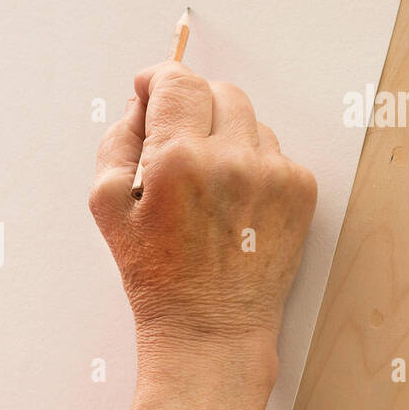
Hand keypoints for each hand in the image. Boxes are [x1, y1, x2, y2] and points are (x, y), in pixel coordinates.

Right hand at [88, 62, 316, 366]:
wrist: (211, 330)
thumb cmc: (156, 276)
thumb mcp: (107, 208)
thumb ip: (117, 142)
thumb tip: (139, 104)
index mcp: (179, 159)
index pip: (177, 81)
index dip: (159, 79)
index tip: (151, 89)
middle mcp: (232, 159)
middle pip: (218, 90)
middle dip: (193, 106)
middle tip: (176, 143)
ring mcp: (273, 174)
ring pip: (249, 119)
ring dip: (225, 135)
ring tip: (206, 184)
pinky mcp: (300, 191)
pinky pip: (274, 150)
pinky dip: (252, 164)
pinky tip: (233, 202)